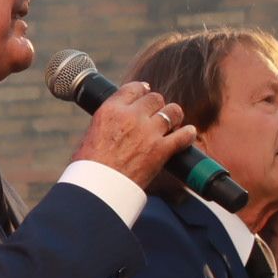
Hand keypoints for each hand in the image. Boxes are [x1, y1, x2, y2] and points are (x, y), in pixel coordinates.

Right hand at [70, 79, 205, 189]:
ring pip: (172, 111)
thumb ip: (109, 122)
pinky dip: (187, 134)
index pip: (133, 88)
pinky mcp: (161, 150)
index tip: (146, 93)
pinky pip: (183, 136)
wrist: (98, 189)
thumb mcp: (92, 134)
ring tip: (173, 123)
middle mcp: (131, 116)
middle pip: (155, 98)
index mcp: (111, 110)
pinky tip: (188, 134)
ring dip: (174, 116)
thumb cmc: (89, 167)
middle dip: (157, 105)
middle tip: (157, 114)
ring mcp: (148, 132)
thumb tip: (117, 123)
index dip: (142, 90)